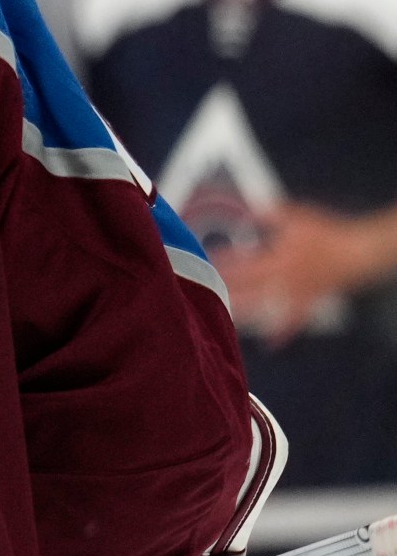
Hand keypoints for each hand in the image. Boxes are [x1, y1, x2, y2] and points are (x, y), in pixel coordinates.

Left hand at [216, 201, 396, 341]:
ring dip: (242, 312)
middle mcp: (281, 281)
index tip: (203, 264)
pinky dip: (282, 333)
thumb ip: (268, 214)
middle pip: (246, 289)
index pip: (242, 264)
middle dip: (223, 290)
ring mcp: (294, 294)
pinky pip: (294, 321)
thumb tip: (246, 211)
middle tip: (199, 292)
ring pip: (263, 308)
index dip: (223, 264)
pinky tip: (270, 344)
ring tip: (219, 317)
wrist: (354, 253)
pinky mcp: (307, 302)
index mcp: (276, 259)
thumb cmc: (325, 234)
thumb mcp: (295, 216)